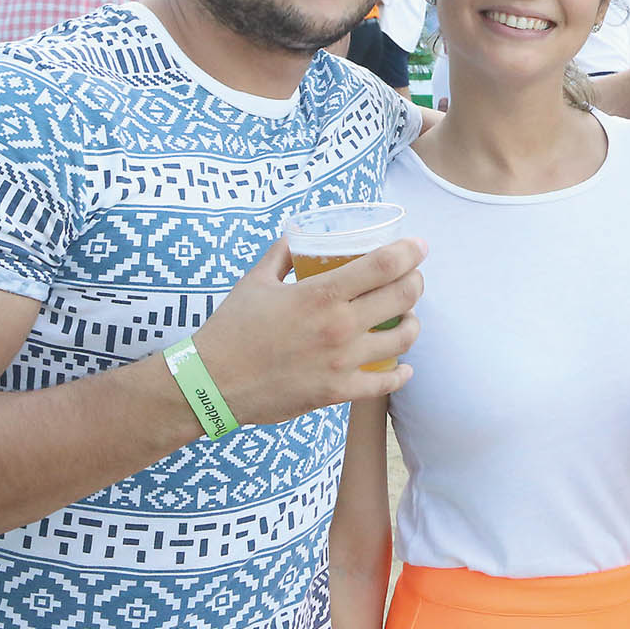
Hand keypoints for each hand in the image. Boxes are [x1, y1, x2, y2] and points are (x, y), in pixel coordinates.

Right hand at [193, 238, 425, 425]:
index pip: (384, 264)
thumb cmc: (231, 328)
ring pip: (402, 339)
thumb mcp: (255, 280)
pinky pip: (383, 384)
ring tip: (406, 319)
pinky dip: (399, 374)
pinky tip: (402, 368)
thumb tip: (298, 236)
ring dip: (411, 325)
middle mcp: (339, 326)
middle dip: (416, 283)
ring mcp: (341, 362)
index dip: (410, 251)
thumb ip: (282, 254)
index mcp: (321, 294)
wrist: (210, 383)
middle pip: (403, 297)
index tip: (419, 246)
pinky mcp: (336, 392)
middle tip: (413, 279)